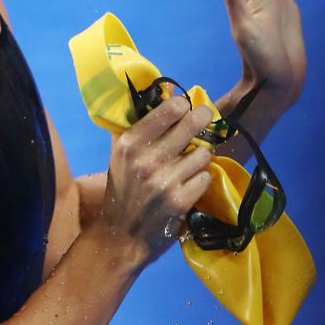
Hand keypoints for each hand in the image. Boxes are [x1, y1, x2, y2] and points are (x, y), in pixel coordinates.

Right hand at [101, 98, 213, 266]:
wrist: (119, 235)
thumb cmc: (122, 189)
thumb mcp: (121, 153)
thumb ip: (141, 121)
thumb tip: (166, 89)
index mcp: (130, 144)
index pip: (169, 109)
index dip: (182, 106)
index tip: (183, 108)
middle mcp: (147, 160)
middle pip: (191, 124)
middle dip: (202, 119)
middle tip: (205, 117)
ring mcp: (165, 181)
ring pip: (203, 153)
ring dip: (200, 157)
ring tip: (189, 163)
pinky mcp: (180, 200)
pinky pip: (205, 177)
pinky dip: (200, 180)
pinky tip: (188, 184)